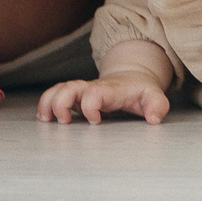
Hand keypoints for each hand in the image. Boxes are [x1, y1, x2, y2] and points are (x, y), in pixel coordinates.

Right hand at [36, 71, 170, 126]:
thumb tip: (154, 118)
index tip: (95, 122)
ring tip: (46, 120)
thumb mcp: (154, 96)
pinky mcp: (75, 96)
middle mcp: (92, 87)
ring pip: (58, 90)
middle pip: (70, 87)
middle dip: (61, 103)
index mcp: (111, 89)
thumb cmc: (141, 91)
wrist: (132, 78)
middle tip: (64, 122)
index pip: (95, 92)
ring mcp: (82, 91)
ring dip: (48, 103)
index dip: (90, 106)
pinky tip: (44, 118)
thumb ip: (157, 105)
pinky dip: (45, 104)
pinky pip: (54, 95)